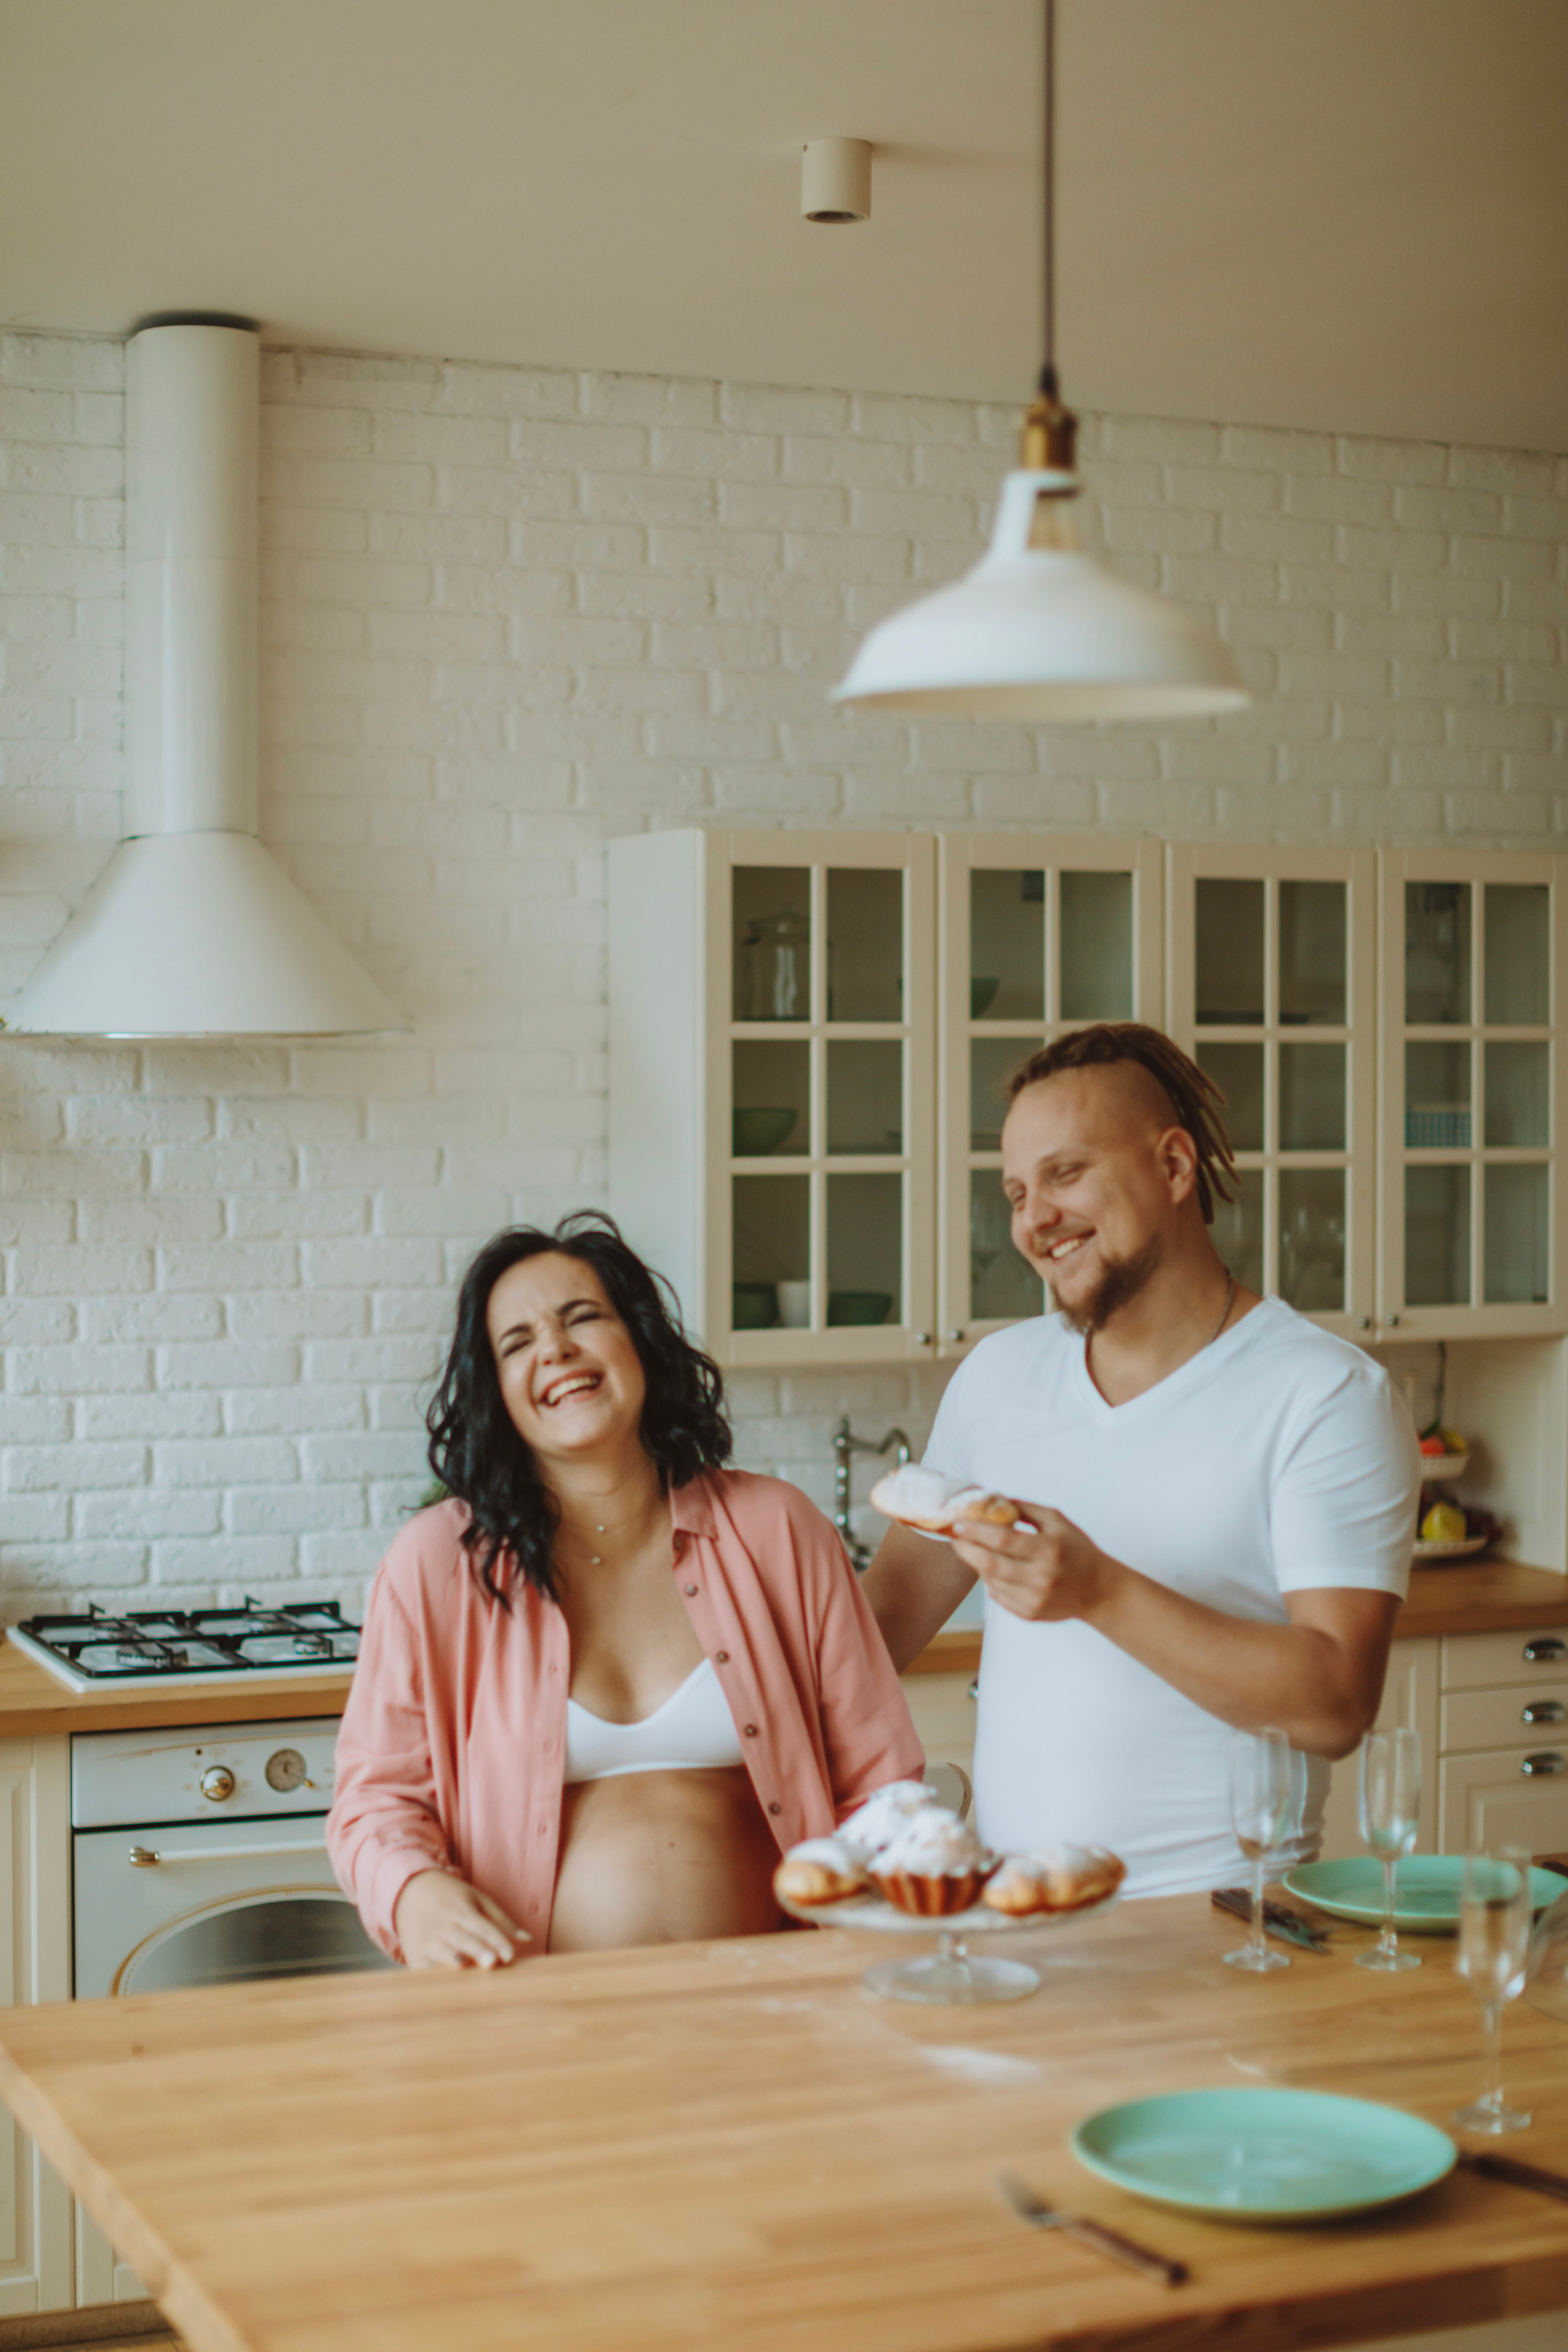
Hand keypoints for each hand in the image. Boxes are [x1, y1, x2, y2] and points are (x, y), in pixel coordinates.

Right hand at [393, 1869, 529, 1968]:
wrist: (408, 1890)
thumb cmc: (450, 1897)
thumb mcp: (476, 1899)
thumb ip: (502, 1920)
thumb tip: (528, 1939)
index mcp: (462, 1910)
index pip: (483, 1927)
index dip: (497, 1941)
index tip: (510, 1956)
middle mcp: (444, 1925)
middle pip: (464, 1940)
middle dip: (476, 1950)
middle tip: (491, 1963)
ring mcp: (427, 1940)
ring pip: (442, 1953)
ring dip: (453, 1962)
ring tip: (463, 1968)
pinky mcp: (414, 1955)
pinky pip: (424, 1968)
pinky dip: (432, 1975)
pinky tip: (442, 1985)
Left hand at [949, 1504, 1112, 1623]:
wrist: (1099, 1590)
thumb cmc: (1077, 1550)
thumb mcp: (1057, 1521)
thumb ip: (1024, 1509)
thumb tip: (992, 1499)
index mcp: (1048, 1550)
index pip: (1003, 1540)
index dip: (976, 1531)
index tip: (958, 1523)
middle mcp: (1041, 1577)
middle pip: (990, 1564)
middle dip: (966, 1549)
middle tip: (956, 1537)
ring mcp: (1034, 1599)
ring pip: (990, 1581)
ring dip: (977, 1564)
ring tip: (975, 1550)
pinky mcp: (1029, 1614)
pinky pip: (998, 1596)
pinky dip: (990, 1581)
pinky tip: (994, 1570)